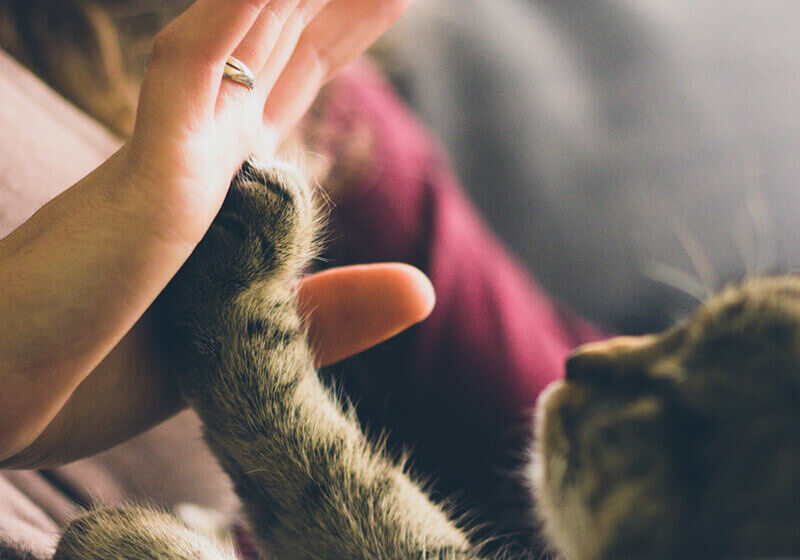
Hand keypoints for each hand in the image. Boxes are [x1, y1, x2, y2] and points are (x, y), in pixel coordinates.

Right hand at [0, 0, 407, 464]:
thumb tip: (425, 289)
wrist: (9, 403)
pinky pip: (191, 71)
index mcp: (222, 183)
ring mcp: (172, 153)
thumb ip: (334, 311)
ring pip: (243, 33)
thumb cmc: (106, 371)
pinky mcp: (146, 177)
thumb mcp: (252, 342)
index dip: (338, 31)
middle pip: (279, 42)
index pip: (290, 81)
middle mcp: (200, 151)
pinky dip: (233, 15)